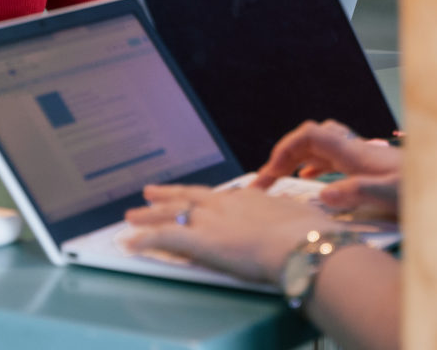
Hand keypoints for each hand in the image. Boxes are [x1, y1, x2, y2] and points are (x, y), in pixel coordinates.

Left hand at [124, 184, 329, 284]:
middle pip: (187, 197)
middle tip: (149, 192)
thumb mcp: (295, 219)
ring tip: (132, 216)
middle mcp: (223, 204)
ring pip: (169, 213)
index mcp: (245, 199)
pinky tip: (130, 244)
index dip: (199, 198)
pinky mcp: (199, 240)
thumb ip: (286, 222)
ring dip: (149, 215)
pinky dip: (144, 240)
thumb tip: (297, 226)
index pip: (215, 197)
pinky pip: (163, 237)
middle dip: (166, 195)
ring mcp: (209, 220)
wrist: (299, 241)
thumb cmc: (306, 233)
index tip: (191, 197)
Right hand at [252, 120, 401, 218]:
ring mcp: (362, 157)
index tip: (269, 173)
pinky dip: (314, 166)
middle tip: (265, 181)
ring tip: (279, 180)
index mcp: (355, 152)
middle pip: (310, 140)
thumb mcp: (390, 194)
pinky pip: (331, 159)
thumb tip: (323, 195)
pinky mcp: (369, 167)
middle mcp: (355, 149)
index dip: (285, 148)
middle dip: (284, 155)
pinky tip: (312, 182)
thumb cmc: (425, 189)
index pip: (310, 135)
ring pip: (319, 148)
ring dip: (296, 160)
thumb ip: (356, 192)